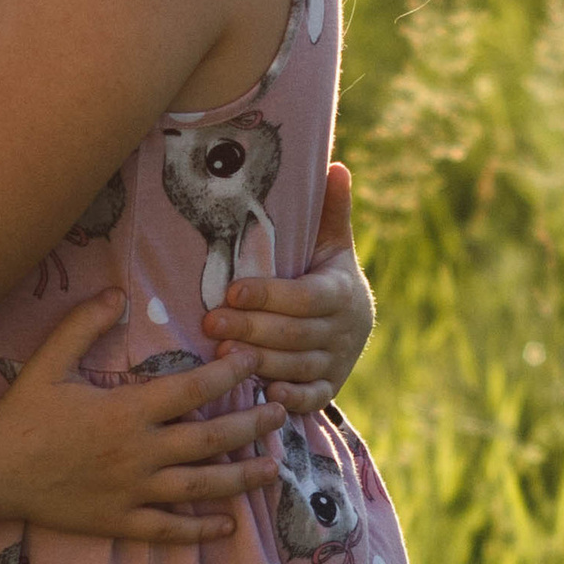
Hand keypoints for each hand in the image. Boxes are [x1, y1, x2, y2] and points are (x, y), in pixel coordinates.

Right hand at [0, 295, 280, 542]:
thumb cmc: (21, 413)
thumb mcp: (49, 361)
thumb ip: (83, 324)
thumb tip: (117, 292)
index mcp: (127, 410)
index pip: (193, 389)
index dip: (230, 374)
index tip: (255, 361)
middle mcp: (138, 452)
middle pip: (210, 439)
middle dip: (251, 424)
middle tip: (280, 413)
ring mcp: (132, 491)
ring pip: (201, 486)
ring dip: (241, 477)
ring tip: (272, 468)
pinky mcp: (120, 520)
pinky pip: (169, 529)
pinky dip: (201, 529)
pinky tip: (227, 525)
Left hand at [220, 159, 373, 413]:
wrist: (354, 325)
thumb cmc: (327, 276)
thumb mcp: (332, 244)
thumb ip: (330, 211)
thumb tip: (335, 165)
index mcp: (341, 292)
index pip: (305, 296)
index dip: (270, 295)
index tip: (232, 290)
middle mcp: (343, 330)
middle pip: (294, 333)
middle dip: (251, 328)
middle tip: (210, 322)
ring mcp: (337, 362)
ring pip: (297, 365)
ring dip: (260, 362)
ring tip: (220, 355)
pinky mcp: (328, 388)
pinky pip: (312, 397)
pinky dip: (291, 397)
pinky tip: (264, 393)